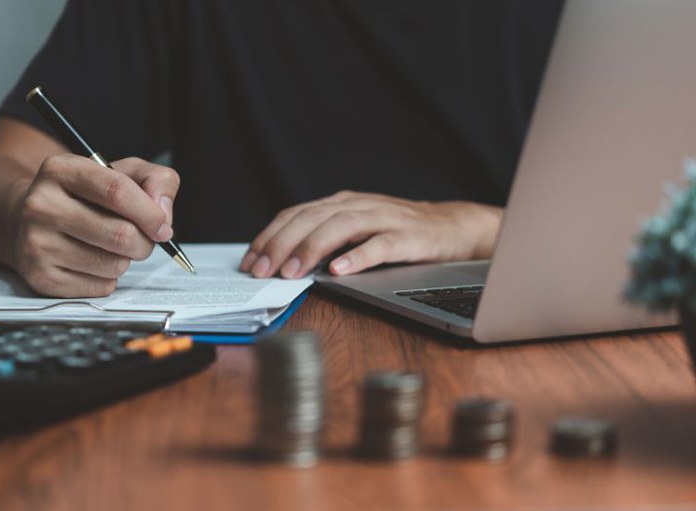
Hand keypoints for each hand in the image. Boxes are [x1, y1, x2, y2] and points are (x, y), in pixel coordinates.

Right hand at [8, 155, 179, 296]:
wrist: (31, 219)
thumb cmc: (85, 196)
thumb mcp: (121, 172)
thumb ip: (156, 180)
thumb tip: (163, 211)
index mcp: (61, 170)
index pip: (118, 191)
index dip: (150, 213)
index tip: (163, 225)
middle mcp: (41, 205)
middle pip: (121, 234)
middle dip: (145, 242)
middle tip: (142, 239)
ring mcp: (36, 244)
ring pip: (115, 264)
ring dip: (126, 259)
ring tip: (110, 246)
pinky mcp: (41, 278)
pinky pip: (101, 286)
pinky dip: (109, 278)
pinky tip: (92, 261)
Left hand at [239, 191, 501, 278]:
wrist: (450, 227)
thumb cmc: (396, 232)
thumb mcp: (354, 230)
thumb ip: (323, 238)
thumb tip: (281, 262)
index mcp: (340, 204)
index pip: (295, 215)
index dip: (270, 237)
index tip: (250, 261)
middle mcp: (357, 205)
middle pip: (311, 219)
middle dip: (282, 244)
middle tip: (263, 270)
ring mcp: (383, 218)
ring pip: (340, 228)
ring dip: (311, 249)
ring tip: (292, 271)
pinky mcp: (406, 236)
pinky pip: (379, 245)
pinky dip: (358, 256)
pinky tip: (340, 270)